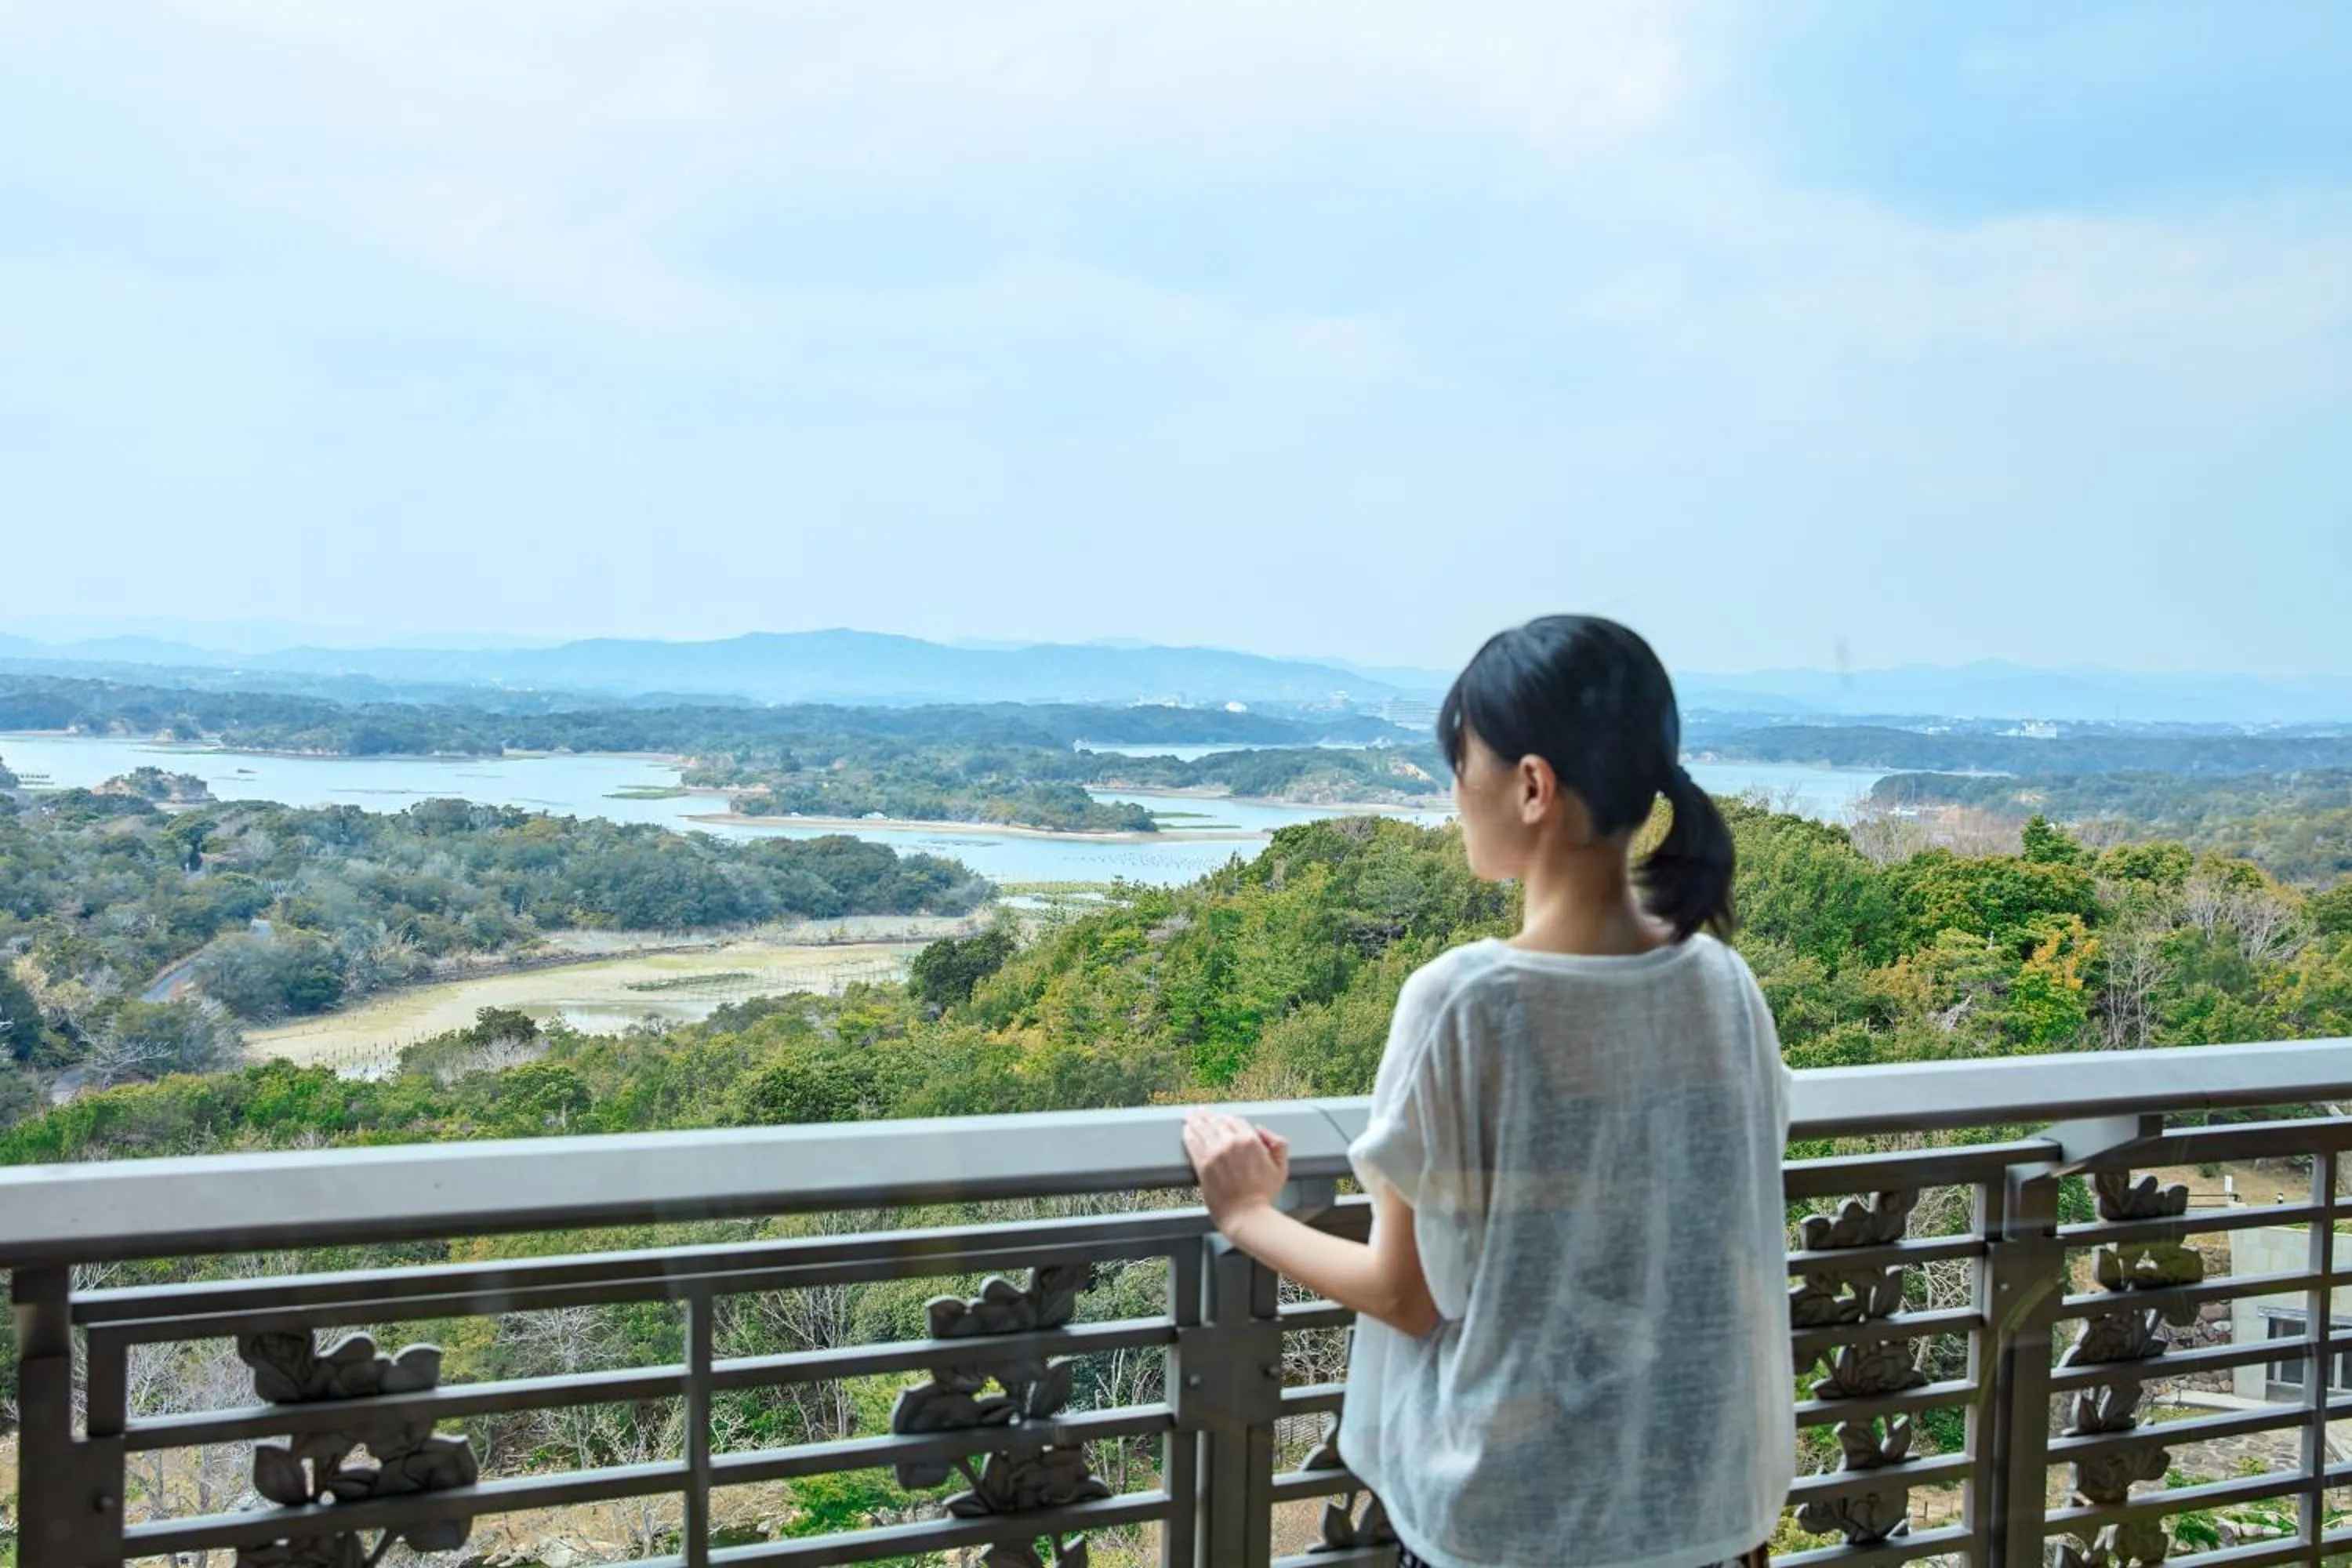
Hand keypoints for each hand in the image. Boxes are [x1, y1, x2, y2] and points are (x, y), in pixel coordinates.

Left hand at [1182, 1110, 1289, 1232]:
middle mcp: (1231, 1142)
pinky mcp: (1202, 1165)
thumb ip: (1278, 1143)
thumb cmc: (1264, 1194)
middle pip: (1216, 1122)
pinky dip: (1188, 1135)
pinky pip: (1192, 1144)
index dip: (1228, 1119)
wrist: (1246, 1215)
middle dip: (1208, 1115)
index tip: (1222, 1118)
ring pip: (1202, 1129)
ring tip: (1189, 1114)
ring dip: (1195, 1120)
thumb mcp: (1281, 1167)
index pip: (1235, 1121)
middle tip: (1200, 1111)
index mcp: (1250, 1140)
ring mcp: (1214, 1153)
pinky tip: (1186, 1130)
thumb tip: (1260, 1129)